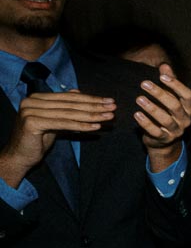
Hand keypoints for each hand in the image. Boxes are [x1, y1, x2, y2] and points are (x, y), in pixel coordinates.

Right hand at [0, 90, 114, 186]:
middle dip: (94, 106)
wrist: (20, 157)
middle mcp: (31, 101)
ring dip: (92, 115)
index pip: (69, 97)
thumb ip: (64, 107)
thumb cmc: (38, 139)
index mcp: (37, 98)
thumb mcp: (54, 120)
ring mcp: (30, 111)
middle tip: (113, 107)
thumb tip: (78, 91)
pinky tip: (96, 127)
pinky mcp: (32, 122)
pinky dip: (81, 126)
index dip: (90, 98)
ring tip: (109, 116)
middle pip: (70, 104)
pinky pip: (63, 124)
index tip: (109, 101)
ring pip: (69, 113)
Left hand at [138, 64, 190, 170]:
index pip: (187, 95)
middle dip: (159, 94)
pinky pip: (155, 131)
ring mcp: (175, 130)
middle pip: (175, 106)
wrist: (163, 140)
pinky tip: (137, 114)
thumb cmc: (167, 114)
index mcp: (188, 108)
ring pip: (165, 119)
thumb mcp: (170, 97)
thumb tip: (164, 65)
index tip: (161, 76)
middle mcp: (184, 119)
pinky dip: (146, 123)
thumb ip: (169, 82)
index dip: (176, 85)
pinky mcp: (164, 139)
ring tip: (139, 98)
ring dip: (152, 108)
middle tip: (144, 84)